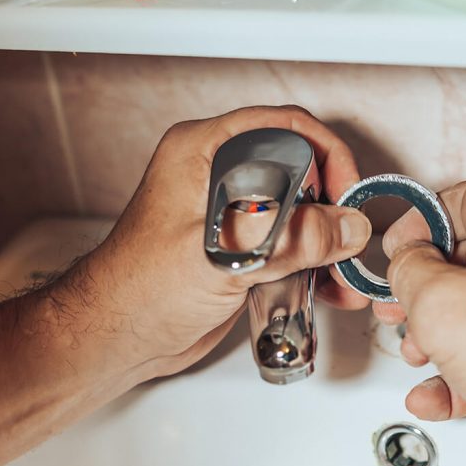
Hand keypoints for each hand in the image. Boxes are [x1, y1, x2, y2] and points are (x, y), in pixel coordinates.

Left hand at [53, 105, 371, 383]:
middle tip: (349, 235)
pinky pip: (292, 243)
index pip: (284, 127)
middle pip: (299, 167)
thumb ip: (288, 238)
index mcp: (203, 151)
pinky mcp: (242, 246)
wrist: (117, 338)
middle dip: (333, 202)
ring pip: (301, 208)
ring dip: (329, 238)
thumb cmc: (139, 289)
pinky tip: (329, 288)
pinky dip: (315, 262)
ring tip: (345, 270)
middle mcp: (220, 174)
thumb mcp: (220, 256)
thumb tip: (345, 226)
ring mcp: (232, 211)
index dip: (326, 154)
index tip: (346, 194)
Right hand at [375, 179, 465, 465]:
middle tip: (400, 305)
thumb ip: (410, 269)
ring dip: (441, 336)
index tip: (400, 244)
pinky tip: (438, 396)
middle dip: (425, 289)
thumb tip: (409, 262)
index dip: (424, 217)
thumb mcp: (436, 298)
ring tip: (419, 355)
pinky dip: (465, 374)